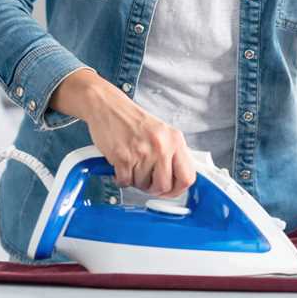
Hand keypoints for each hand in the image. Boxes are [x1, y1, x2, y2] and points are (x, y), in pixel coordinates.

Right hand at [51, 69, 196, 197]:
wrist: (108, 107)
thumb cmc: (133, 121)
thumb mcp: (162, 133)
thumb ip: (172, 154)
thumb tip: (177, 180)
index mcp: (175, 140)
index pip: (187, 177)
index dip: (177, 189)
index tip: (169, 190)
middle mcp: (162, 146)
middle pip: (164, 186)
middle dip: (153, 188)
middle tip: (146, 180)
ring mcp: (143, 153)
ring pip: (143, 186)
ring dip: (136, 181)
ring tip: (132, 165)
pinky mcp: (123, 158)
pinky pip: (126, 182)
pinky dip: (122, 178)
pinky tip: (121, 166)